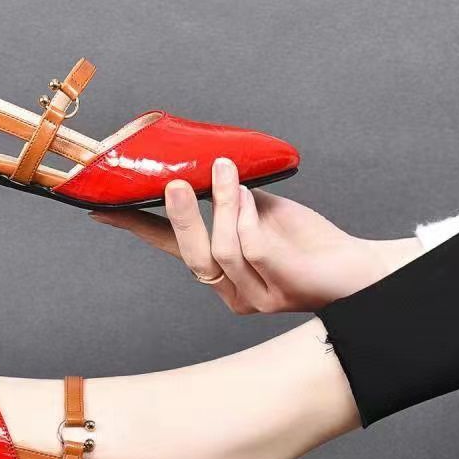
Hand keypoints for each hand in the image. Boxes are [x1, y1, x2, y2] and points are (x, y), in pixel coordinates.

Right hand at [90, 158, 421, 313]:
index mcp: (222, 273)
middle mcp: (232, 292)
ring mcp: (256, 296)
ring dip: (221, 205)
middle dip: (178, 218)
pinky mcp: (281, 289)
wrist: (357, 268)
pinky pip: (250, 247)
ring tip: (223, 169)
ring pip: (221, 251)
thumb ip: (231, 200)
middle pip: (191, 260)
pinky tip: (249, 193)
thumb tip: (203, 162)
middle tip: (172, 182)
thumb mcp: (260, 213)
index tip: (101, 209)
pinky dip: (244, 214)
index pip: (170, 250)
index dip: (137, 228)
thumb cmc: (308, 243)